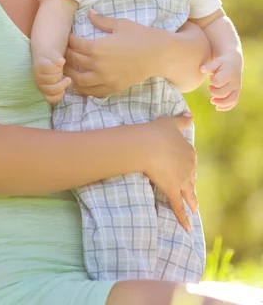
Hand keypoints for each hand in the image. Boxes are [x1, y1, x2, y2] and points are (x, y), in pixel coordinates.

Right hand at [33, 55, 70, 103]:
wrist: (45, 60)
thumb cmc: (51, 57)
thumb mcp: (54, 53)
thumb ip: (57, 57)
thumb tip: (61, 62)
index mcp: (39, 65)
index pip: (51, 68)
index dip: (59, 66)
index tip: (62, 62)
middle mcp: (37, 77)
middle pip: (52, 80)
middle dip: (60, 75)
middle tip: (63, 71)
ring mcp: (39, 86)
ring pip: (51, 91)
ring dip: (62, 85)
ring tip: (67, 79)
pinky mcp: (43, 92)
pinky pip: (50, 99)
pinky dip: (58, 96)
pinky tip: (63, 89)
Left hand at [64, 10, 152, 96]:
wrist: (159, 54)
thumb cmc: (141, 36)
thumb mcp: (120, 24)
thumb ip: (102, 20)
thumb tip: (89, 13)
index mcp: (97, 48)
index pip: (75, 44)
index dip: (69, 40)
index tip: (68, 37)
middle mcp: (97, 65)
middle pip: (74, 61)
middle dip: (67, 55)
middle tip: (65, 51)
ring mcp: (105, 78)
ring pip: (79, 80)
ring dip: (71, 74)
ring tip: (69, 68)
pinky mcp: (113, 87)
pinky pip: (93, 91)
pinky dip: (84, 88)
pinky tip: (82, 83)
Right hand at [140, 114, 197, 231]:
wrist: (147, 144)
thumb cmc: (157, 131)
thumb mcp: (171, 122)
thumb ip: (182, 120)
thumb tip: (191, 114)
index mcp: (189, 152)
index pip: (190, 161)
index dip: (186, 166)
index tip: (184, 169)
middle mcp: (189, 167)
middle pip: (191, 178)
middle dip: (191, 184)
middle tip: (191, 191)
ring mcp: (182, 180)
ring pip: (189, 193)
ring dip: (192, 201)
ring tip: (195, 208)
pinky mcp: (172, 191)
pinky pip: (179, 207)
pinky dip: (183, 218)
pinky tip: (187, 228)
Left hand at [200, 52, 242, 110]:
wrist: (234, 62)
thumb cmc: (222, 62)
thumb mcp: (216, 61)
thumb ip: (209, 66)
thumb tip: (201, 69)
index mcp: (229, 74)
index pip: (218, 82)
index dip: (213, 81)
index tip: (211, 78)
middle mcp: (234, 82)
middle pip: (223, 93)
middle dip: (214, 92)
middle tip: (209, 87)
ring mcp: (236, 88)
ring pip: (231, 100)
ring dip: (220, 103)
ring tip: (212, 101)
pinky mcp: (236, 92)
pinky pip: (233, 102)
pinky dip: (226, 107)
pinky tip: (217, 108)